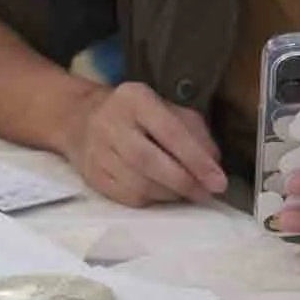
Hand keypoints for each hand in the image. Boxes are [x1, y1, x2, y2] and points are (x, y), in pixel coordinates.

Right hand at [59, 82, 227, 208]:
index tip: (218, 181)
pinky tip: (163, 194)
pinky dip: (152, 200)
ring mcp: (96, 151)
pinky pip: (127, 197)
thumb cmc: (137, 116)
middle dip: (184, 182)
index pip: (170, 132)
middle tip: (205, 193)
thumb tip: (214, 164)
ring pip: (138, 184)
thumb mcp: (168, 109)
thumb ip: (195, 133)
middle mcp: (111, 122)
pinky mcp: (91, 175)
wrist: (82, 118)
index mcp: (135, 99)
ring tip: (187, 192)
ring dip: (170, 194)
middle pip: (150, 161)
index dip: (197, 160)